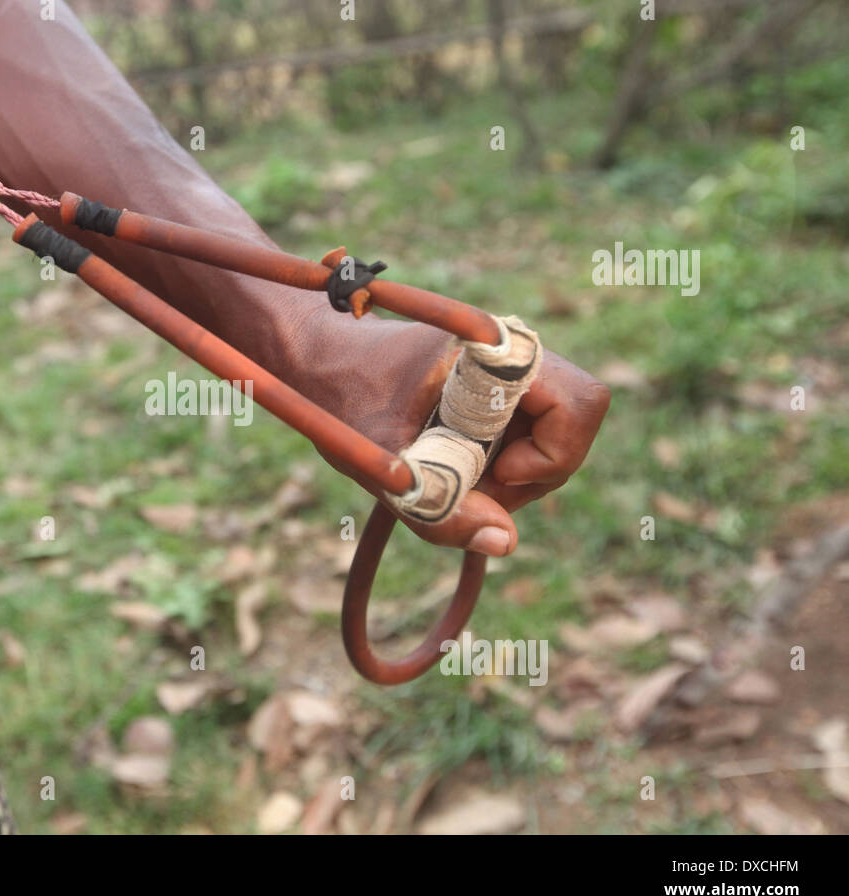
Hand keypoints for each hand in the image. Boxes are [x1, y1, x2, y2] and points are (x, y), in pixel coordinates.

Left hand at [295, 306, 610, 556]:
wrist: (313, 362)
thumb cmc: (339, 401)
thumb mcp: (383, 466)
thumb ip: (441, 509)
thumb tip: (505, 544)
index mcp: (491, 351)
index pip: (581, 404)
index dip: (548, 454)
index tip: (489, 469)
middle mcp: (512, 354)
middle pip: (573, 428)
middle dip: (530, 475)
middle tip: (466, 488)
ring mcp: (511, 372)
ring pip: (554, 438)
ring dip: (512, 476)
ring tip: (450, 478)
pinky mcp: (500, 391)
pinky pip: (529, 435)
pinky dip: (498, 466)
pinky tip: (452, 467)